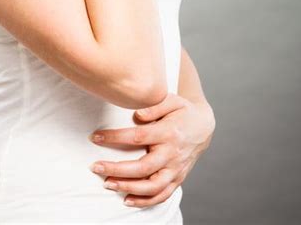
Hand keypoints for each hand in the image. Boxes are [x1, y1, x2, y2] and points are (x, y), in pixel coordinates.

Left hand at [89, 93, 215, 207]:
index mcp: (169, 132)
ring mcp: (176, 169)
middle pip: (143, 167)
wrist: (204, 127)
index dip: (115, 138)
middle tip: (96, 167)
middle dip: (117, 169)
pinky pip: (162, 195)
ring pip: (152, 187)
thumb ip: (155, 104)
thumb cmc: (183, 111)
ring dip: (128, 188)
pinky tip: (127, 199)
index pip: (139, 137)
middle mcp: (172, 153)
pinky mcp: (178, 178)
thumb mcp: (172, 100)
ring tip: (107, 184)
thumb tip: (137, 114)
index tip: (96, 137)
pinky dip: (145, 201)